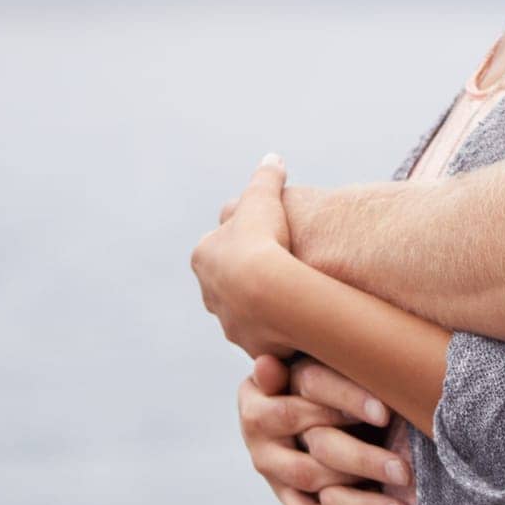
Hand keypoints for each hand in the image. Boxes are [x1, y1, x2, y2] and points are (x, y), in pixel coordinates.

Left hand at [192, 153, 294, 357]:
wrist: (270, 293)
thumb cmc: (262, 240)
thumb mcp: (263, 198)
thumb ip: (266, 177)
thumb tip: (273, 158)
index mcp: (204, 257)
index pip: (218, 245)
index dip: (242, 238)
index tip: (263, 235)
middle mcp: (210, 293)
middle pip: (227, 282)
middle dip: (247, 276)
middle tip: (278, 266)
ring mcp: (229, 322)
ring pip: (245, 312)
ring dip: (262, 305)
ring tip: (292, 296)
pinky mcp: (252, 346)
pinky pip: (266, 336)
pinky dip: (279, 329)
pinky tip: (300, 319)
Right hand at [239, 353, 408, 504]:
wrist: (304, 398)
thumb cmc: (318, 366)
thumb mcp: (311, 356)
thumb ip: (304, 360)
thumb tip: (266, 364)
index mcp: (257, 404)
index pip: (300, 409)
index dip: (343, 406)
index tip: (385, 411)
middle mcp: (261, 447)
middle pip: (312, 465)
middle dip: (363, 465)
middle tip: (405, 470)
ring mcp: (277, 482)